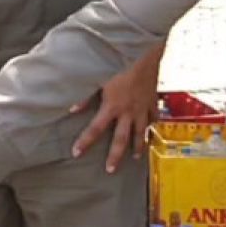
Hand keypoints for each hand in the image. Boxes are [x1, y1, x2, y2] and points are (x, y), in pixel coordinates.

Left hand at [71, 48, 161, 172]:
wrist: (145, 56)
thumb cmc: (120, 64)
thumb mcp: (99, 79)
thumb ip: (86, 96)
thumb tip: (71, 108)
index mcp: (112, 106)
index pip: (95, 129)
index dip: (85, 141)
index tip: (77, 153)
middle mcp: (128, 112)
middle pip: (121, 139)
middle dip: (115, 155)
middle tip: (110, 170)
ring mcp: (143, 109)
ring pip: (141, 132)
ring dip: (137, 146)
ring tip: (135, 158)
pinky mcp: (153, 103)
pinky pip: (154, 118)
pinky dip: (153, 127)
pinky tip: (152, 133)